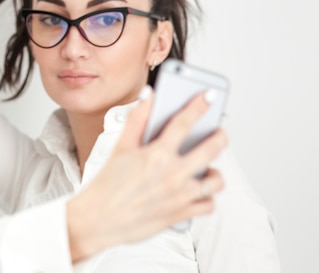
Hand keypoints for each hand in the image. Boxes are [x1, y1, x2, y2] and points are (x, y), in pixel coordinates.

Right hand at [66, 87, 226, 261]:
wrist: (98, 220)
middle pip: (211, 149)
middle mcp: (173, 174)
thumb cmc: (107, 185)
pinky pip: (208, 205)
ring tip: (208, 167)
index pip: (184, 123)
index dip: (199, 106)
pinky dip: (207, 198)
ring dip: (215, 171)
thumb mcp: (120, 147)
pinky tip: (199, 191)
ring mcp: (180, 196)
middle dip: (220, 136)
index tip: (209, 97)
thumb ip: (136, 119)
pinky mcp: (181, 214)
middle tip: (218, 133)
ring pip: (216, 181)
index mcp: (157, 155)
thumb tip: (148, 97)